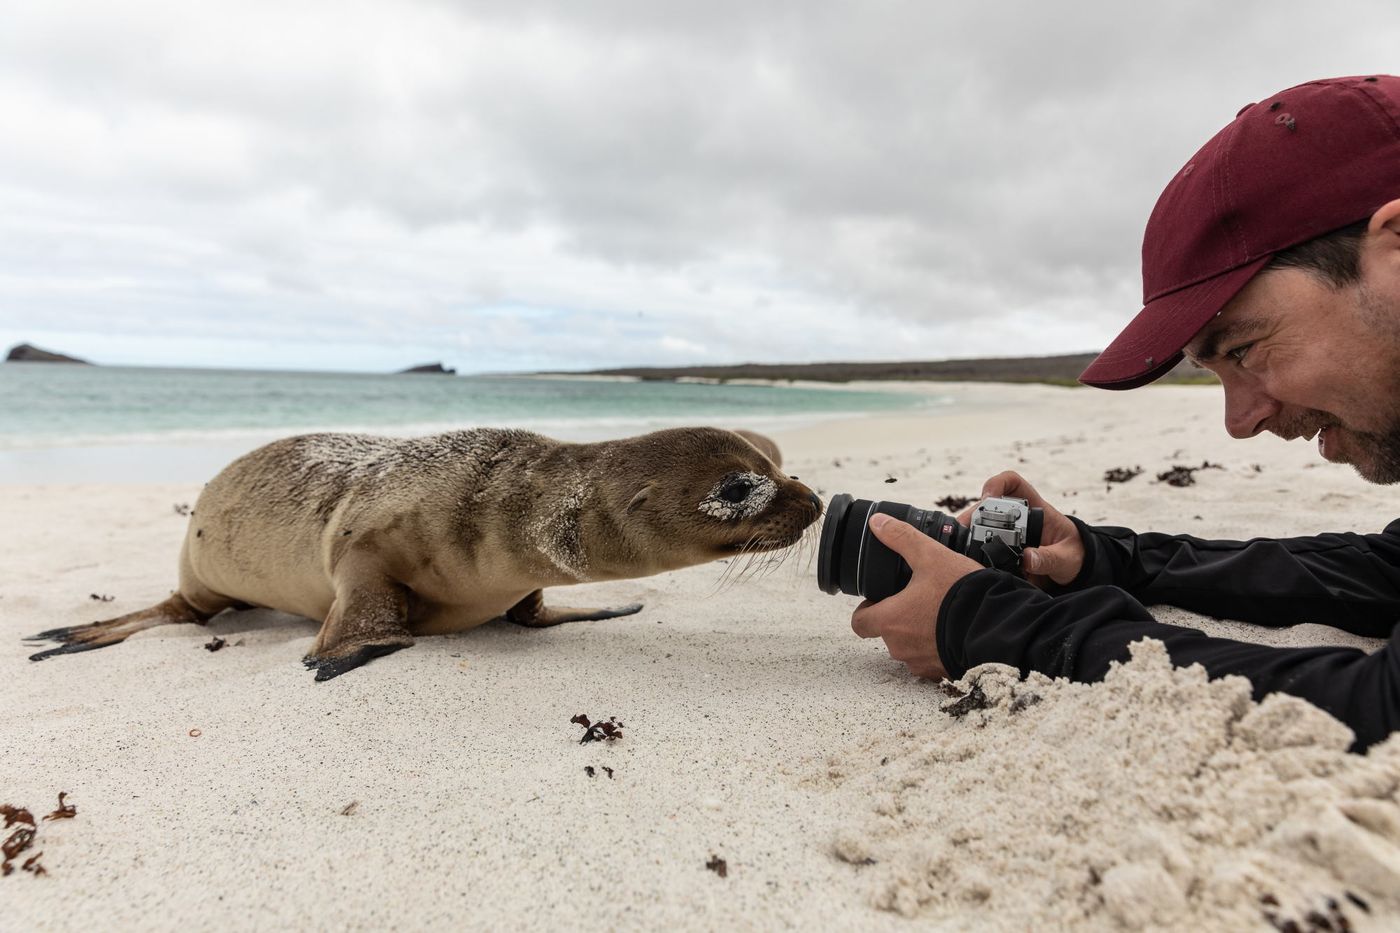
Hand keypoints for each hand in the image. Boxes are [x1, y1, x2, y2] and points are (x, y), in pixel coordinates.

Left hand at [849, 513, 983, 678]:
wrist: (999, 626)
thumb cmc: (962, 594)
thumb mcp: (931, 557)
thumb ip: (902, 538)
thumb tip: (878, 523)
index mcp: (890, 621)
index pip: (859, 623)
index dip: (866, 610)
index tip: (880, 599)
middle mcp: (901, 647)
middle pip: (886, 633)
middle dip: (898, 618)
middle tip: (918, 600)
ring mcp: (922, 662)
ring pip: (909, 648)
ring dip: (919, 633)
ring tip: (939, 612)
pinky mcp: (943, 671)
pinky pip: (932, 660)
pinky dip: (938, 647)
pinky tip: (954, 629)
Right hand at [957, 471, 1083, 588]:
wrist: (1073, 571)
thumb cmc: (1073, 555)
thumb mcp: (1067, 558)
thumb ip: (1049, 558)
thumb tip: (1027, 559)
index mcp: (1035, 509)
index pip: (1012, 483)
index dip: (997, 484)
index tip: (988, 498)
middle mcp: (1016, 518)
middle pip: (986, 506)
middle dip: (972, 515)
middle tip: (964, 528)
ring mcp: (1005, 533)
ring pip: (978, 526)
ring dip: (967, 534)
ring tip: (960, 547)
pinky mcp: (999, 551)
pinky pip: (980, 548)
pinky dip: (970, 553)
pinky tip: (967, 562)